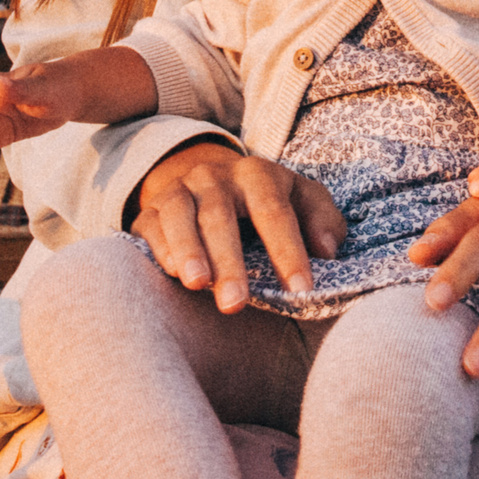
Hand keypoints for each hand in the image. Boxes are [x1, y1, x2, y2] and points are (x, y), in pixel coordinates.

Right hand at [130, 141, 346, 313]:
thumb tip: (328, 250)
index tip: (301, 289)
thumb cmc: (266, 202)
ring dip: (188, 251)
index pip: (274, 211)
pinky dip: (160, 249)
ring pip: (180, 216)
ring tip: (198, 285)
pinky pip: (150, 226)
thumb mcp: (302, 200)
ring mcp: (179, 190)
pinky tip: (171, 273)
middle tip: (236, 304)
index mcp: (257, 174)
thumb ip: (323, 220)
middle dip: (229, 261)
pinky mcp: (150, 211)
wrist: (207, 179)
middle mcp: (214, 177)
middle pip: (221, 215)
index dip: (288, 250)